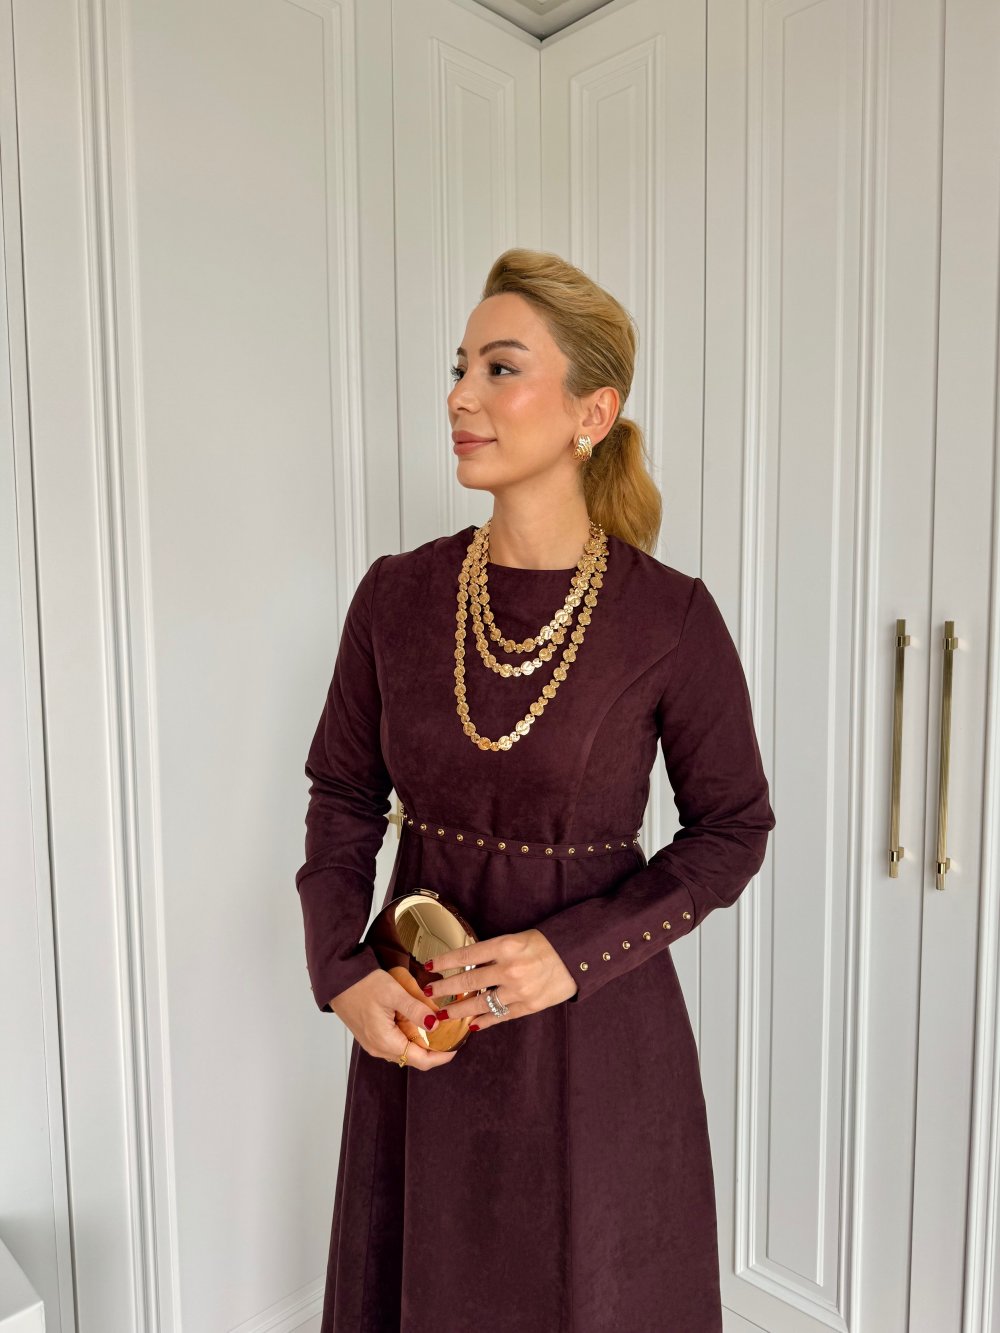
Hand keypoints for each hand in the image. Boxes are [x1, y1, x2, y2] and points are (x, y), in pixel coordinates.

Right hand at [329, 967, 457, 1070]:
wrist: (337, 979)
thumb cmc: (362, 984)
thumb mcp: (394, 993)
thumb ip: (416, 1009)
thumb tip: (435, 1023)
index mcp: (385, 1042)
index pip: (421, 1060)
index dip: (442, 1056)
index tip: (457, 1047)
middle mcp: (379, 1048)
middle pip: (414, 1058)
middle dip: (434, 1049)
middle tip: (451, 1035)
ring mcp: (374, 1043)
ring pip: (405, 1050)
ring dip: (422, 1043)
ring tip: (437, 1027)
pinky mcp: (371, 1035)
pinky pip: (395, 1042)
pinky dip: (409, 1037)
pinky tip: (416, 1022)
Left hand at [422, 928, 577, 1030]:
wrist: (577, 957)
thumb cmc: (546, 943)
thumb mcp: (517, 939)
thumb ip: (494, 952)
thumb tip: (467, 964)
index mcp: (506, 946)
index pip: (467, 954)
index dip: (445, 961)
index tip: (429, 966)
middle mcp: (509, 969)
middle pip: (468, 980)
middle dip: (444, 988)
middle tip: (428, 992)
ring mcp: (519, 990)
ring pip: (481, 1003)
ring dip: (459, 1009)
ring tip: (443, 1014)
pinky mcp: (529, 1006)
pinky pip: (501, 1016)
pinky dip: (485, 1021)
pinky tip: (472, 1025)